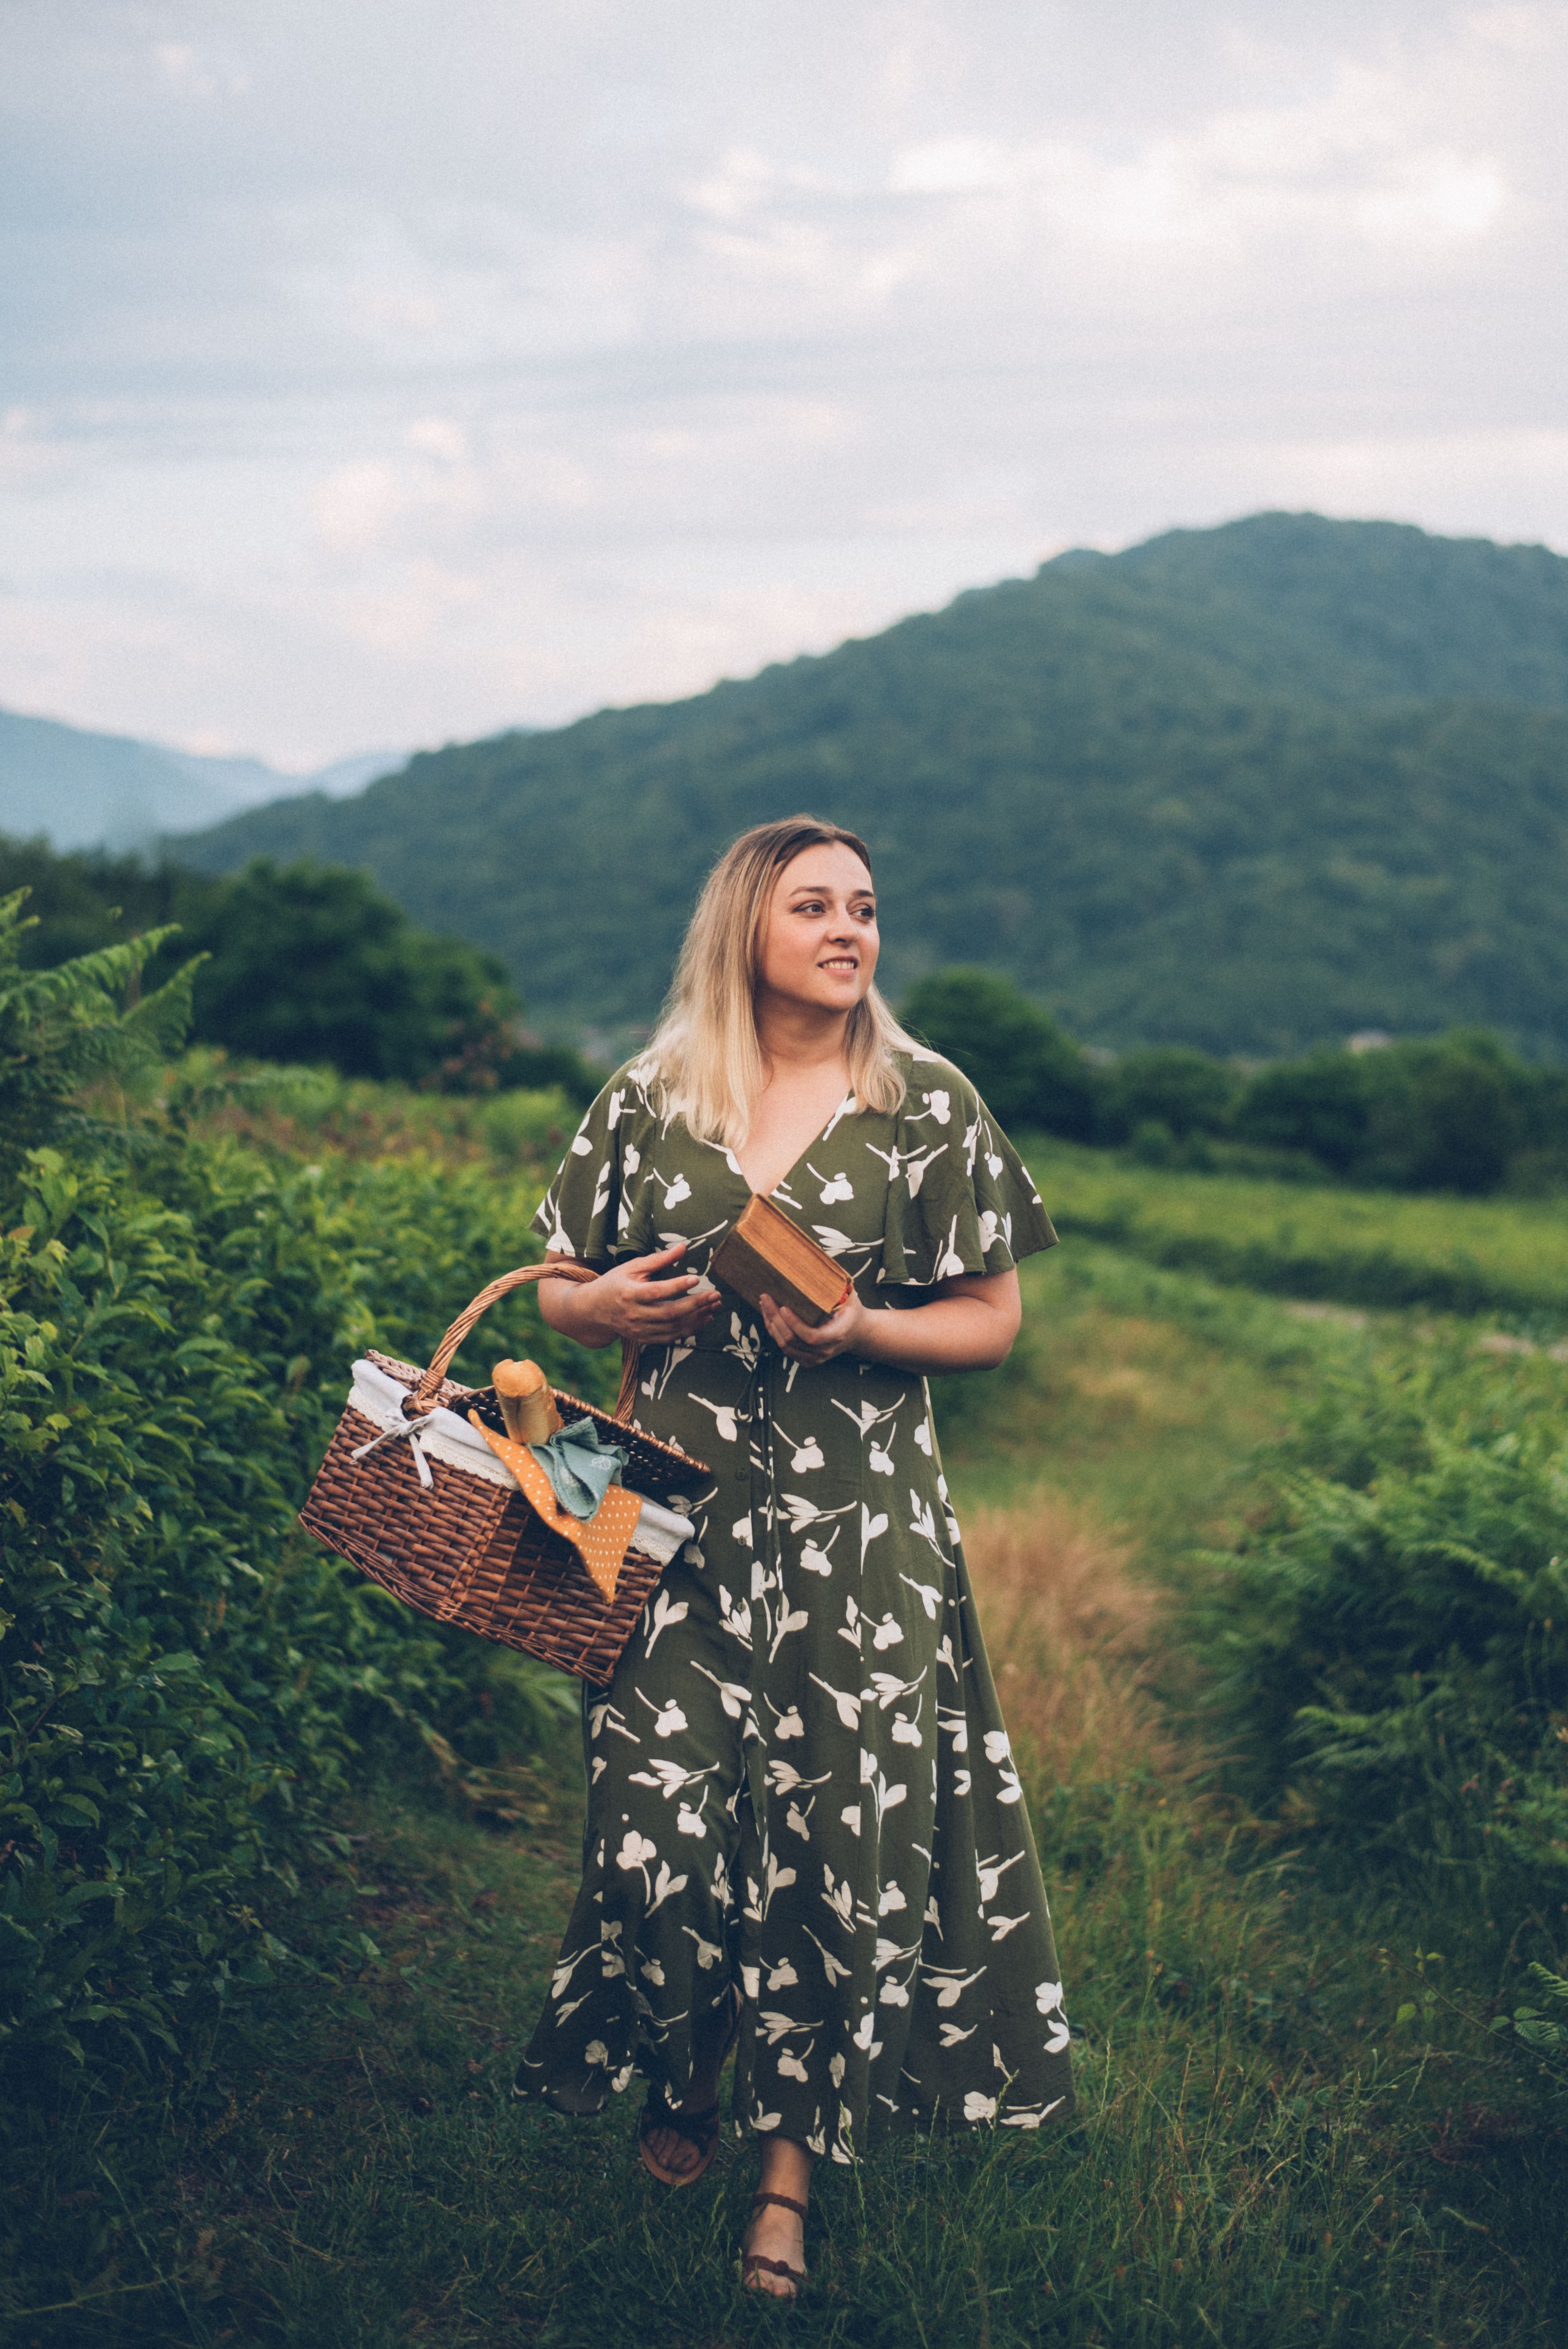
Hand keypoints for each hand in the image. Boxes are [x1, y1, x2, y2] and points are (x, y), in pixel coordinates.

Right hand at [579, 1242, 720, 1345]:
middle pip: (669, 1313)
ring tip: (714, 1306)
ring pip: (673, 1328)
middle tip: (715, 1295)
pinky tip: (704, 1319)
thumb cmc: (615, 1283)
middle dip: (696, 1304)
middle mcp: (634, 1315)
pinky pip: (671, 1338)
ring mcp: (639, 1329)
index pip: (657, 1292)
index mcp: (629, 1294)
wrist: (594, 1310)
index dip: (677, 1286)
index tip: (696, 1278)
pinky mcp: (644, 1338)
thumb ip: (658, 1259)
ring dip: (697, 1318)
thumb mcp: (632, 1267)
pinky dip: (690, 1330)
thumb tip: (683, 1247)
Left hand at [758, 1288, 866, 1365]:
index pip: (812, 1336)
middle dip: (776, 1318)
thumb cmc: (851, 1310)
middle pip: (793, 1340)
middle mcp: (825, 1350)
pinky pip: (786, 1349)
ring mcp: (816, 1358)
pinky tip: (769, 1317)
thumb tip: (816, 1264)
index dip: (794, 1324)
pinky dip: (774, 1333)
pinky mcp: (807, 1360)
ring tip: (765, 1304)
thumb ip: (836, 1285)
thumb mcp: (849, 1296)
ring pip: (785, 1346)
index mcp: (837, 1334)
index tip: (783, 1307)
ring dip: (771, 1325)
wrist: (859, 1333)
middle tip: (766, 1298)